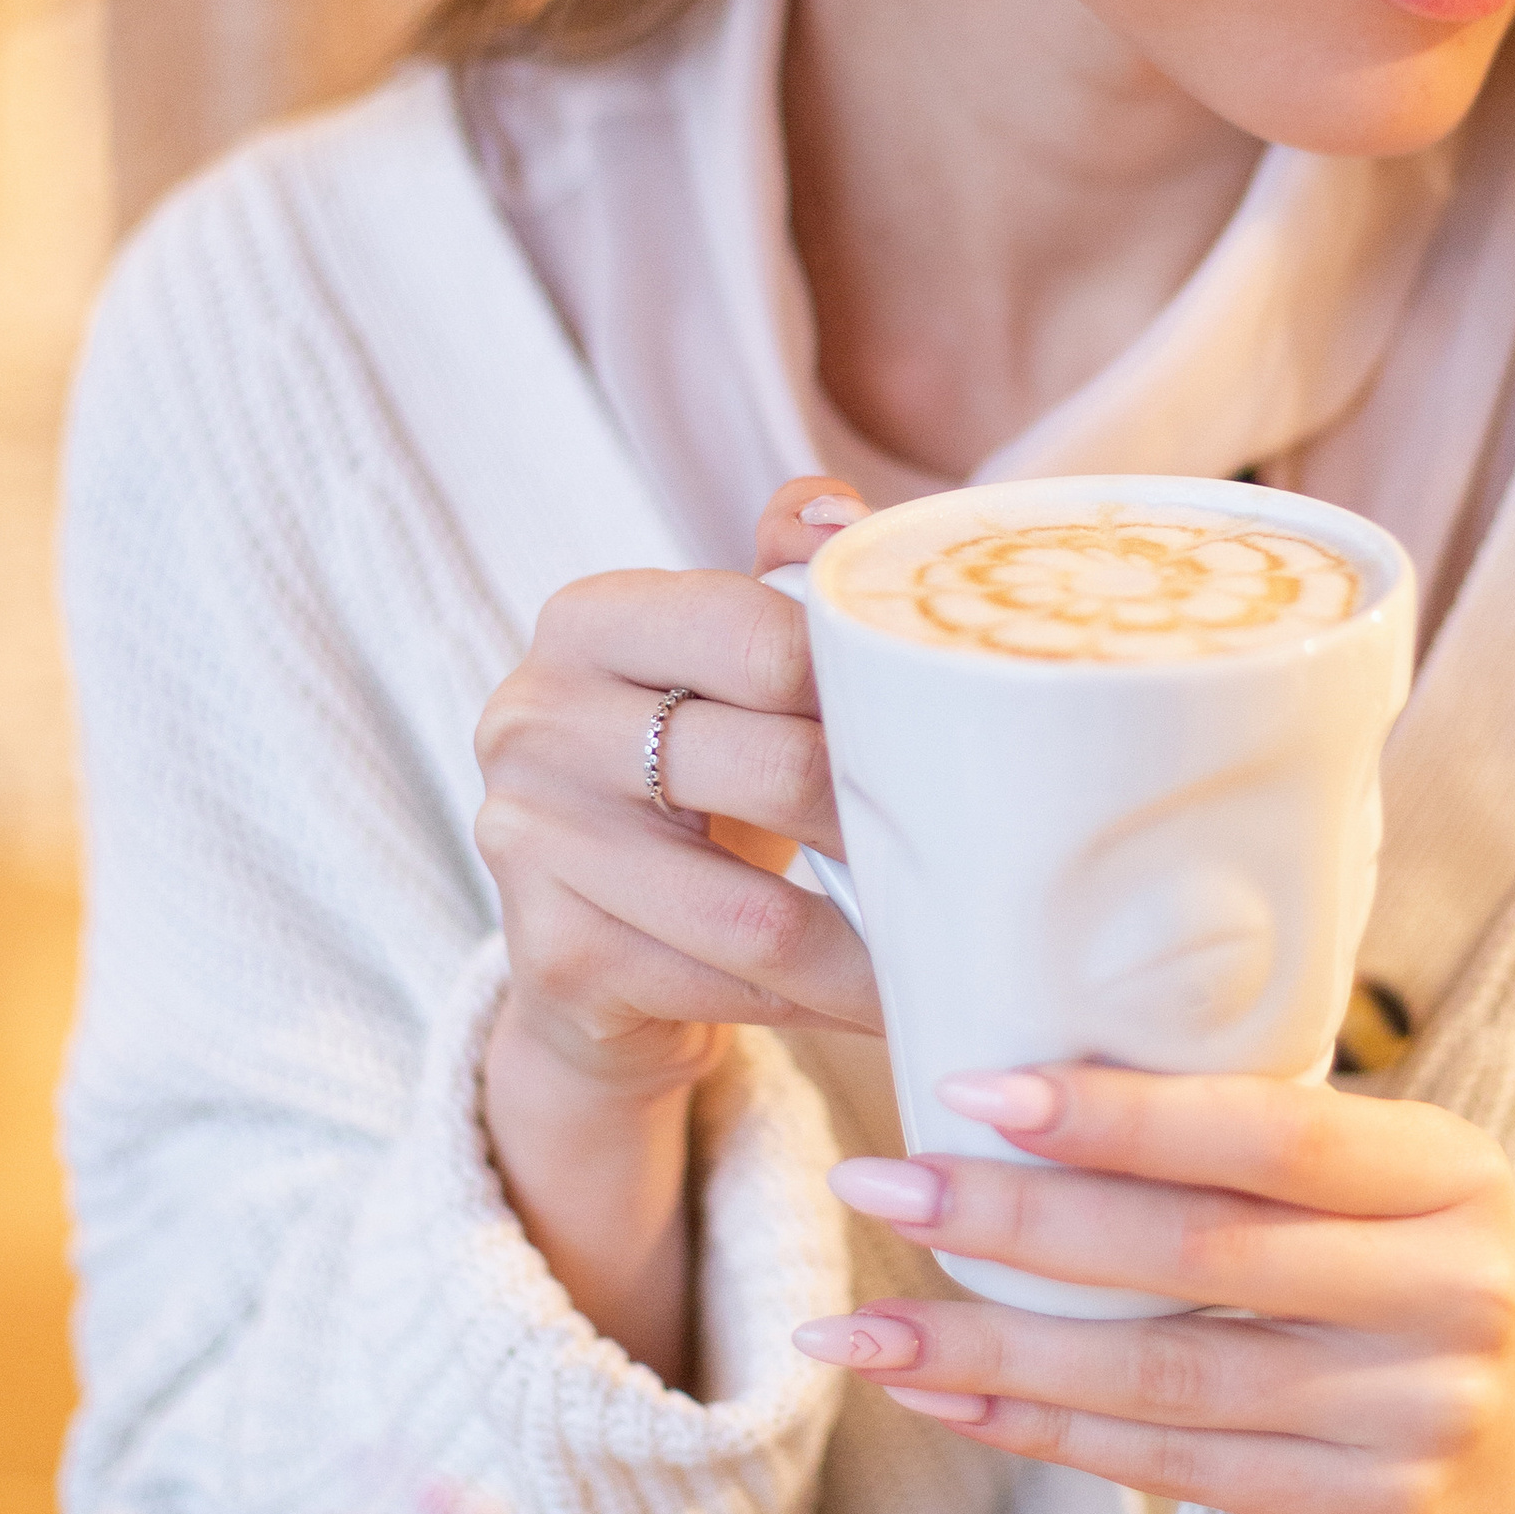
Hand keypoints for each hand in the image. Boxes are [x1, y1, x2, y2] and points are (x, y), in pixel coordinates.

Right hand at [471, 478, 879, 1375]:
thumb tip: (839, 509)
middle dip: (892, 824)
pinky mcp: (552, 957)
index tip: (952, 730)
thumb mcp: (730, 672)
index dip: (872, 690)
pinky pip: (728, 988)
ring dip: (879, 947)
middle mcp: (534, 721)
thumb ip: (787, 579)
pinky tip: (885, 1004)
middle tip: (985, 854)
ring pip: (758, 913)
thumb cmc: (695, 780)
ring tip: (964, 952)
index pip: (763, 637)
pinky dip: (824, 1004)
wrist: (590, 947)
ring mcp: (529, 844)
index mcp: (589, 620)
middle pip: (777, 771)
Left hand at [793, 1066, 1514, 1513]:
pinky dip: (1045, 1433)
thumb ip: (1260, 1144)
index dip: (1118, 1115)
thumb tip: (1030, 1076)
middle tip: (877, 1184)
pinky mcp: (1375, 1510)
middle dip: (1016, 1222)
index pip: (1268, 1134)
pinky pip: (1174, 1468)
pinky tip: (945, 1399)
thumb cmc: (1414, 1272)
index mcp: (1451, 1171)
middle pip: (1195, 1254)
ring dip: (993, 1354)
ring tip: (859, 1330)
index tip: (971, 1088)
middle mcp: (1446, 1291)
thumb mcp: (1392, 1183)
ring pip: (1165, 1380)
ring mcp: (1414, 1412)